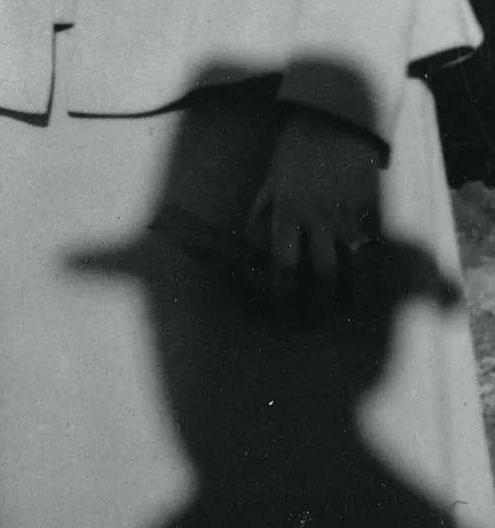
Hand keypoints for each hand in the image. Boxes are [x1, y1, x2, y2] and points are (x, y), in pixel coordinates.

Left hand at [246, 109, 379, 304]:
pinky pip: (368, 247)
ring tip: (341, 310)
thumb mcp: (270, 180)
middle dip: (315, 302)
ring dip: (346, 294)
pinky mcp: (370, 209)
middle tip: (312, 318)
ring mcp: (347, 215)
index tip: (284, 304)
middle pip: (319, 274)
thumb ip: (261, 214)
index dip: (283, 291)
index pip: (283, 264)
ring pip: (349, 267)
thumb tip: (251, 246)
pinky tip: (360, 285)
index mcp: (288, 212)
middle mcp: (317, 218)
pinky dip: (364, 269)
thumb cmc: (297, 147)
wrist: (340, 117)